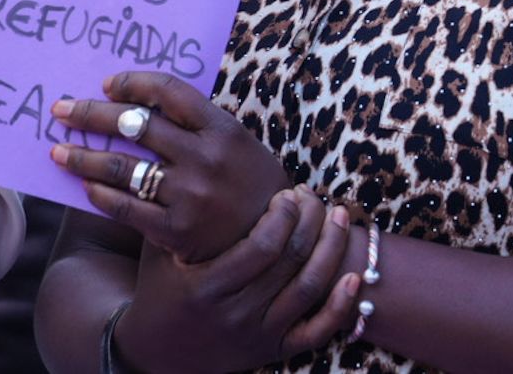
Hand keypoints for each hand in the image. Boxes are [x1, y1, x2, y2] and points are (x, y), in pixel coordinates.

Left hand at [51, 70, 291, 261]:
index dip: (133, 83)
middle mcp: (205, 158)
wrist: (274, 243)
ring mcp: (190, 195)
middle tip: (62, 109)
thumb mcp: (237, 144)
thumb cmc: (250, 185)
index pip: (169, 91)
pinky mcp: (177, 231)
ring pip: (122, 168)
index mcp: (223, 129)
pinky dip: (101, 195)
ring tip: (57, 151)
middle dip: (91, 114)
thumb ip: (197, 125)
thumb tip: (140, 103)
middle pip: (136, 125)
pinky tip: (86, 187)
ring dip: (83, 157)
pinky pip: (126, 209)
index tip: (107, 83)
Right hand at [114, 186, 360, 372]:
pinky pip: (317, 332)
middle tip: (312, 195)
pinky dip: (340, 306)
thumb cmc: (159, 290)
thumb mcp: (158, 252)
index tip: (287, 193)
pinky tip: (354, 277)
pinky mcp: (273, 350)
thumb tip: (172, 159)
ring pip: (309, 289)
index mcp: (208, 286)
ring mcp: (258, 334)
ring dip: (331, 249)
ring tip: (338, 216)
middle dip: (310, 220)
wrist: (157, 354)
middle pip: (291, 261)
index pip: (261, 246)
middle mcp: (237, 313)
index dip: (283, 215)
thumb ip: (171, 214)